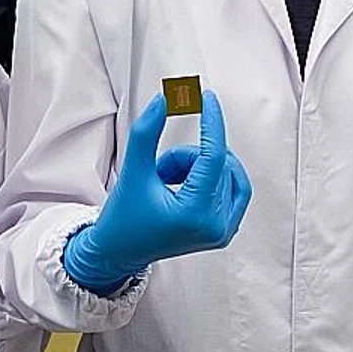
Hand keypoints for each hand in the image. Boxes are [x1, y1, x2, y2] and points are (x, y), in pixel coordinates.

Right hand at [63, 90, 252, 293]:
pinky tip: (185, 184)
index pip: (214, 157)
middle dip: (189, 156)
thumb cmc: (122, 217)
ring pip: (227, 173)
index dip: (211, 122)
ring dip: (198, 167)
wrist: (119, 253)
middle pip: (218, 164)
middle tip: (161, 169)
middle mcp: (216, 227)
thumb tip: (165, 99)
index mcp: (195, 215)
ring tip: (168, 181)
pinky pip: (233, 187)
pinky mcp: (225, 231)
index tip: (208, 98)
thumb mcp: (132, 170)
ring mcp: (223, 231)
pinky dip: (211, 176)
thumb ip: (146, 131)